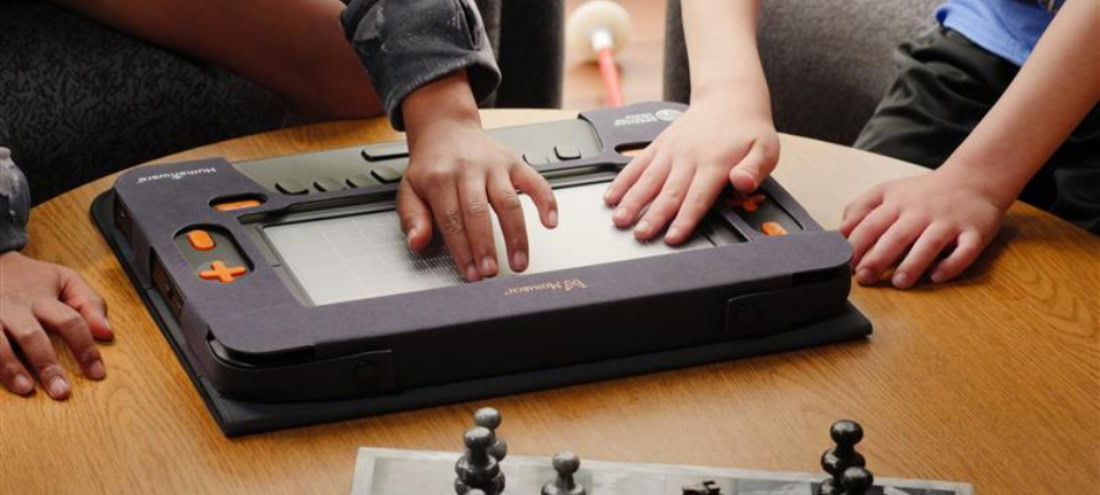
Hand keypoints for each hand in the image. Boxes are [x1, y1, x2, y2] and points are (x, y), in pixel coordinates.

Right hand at [0, 252, 112, 398]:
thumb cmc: (31, 277)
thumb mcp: (65, 280)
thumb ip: (90, 303)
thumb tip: (107, 333)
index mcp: (42, 298)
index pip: (71, 322)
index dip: (85, 348)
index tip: (97, 374)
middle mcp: (15, 308)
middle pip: (32, 337)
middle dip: (47, 365)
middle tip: (62, 392)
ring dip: (11, 368)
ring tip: (26, 389)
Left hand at [399, 73, 556, 280]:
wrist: (445, 129)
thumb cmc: (430, 166)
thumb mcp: (410, 190)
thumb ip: (413, 217)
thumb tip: (417, 241)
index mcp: (440, 178)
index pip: (452, 221)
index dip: (462, 250)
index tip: (470, 273)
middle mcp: (468, 170)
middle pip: (479, 213)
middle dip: (486, 246)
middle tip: (492, 272)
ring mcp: (494, 165)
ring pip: (508, 202)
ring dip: (516, 235)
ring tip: (519, 262)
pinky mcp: (514, 162)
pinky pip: (535, 180)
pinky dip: (546, 201)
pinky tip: (550, 222)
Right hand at [602, 92, 778, 243]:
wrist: (729, 97)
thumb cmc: (748, 129)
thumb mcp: (766, 149)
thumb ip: (755, 169)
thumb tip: (743, 182)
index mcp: (715, 163)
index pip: (697, 197)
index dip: (684, 219)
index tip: (672, 237)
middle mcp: (689, 157)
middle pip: (668, 192)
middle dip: (652, 216)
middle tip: (640, 234)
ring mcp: (671, 150)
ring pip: (648, 179)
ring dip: (632, 201)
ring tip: (619, 219)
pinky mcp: (659, 145)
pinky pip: (638, 164)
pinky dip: (623, 181)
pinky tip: (612, 196)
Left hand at [841, 168, 1005, 288]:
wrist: (974, 178)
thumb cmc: (924, 192)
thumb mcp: (888, 191)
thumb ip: (861, 208)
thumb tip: (840, 232)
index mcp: (897, 203)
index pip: (871, 224)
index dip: (857, 245)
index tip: (846, 264)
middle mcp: (922, 212)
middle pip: (897, 235)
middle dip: (878, 258)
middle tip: (865, 277)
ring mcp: (949, 222)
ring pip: (930, 243)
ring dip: (913, 264)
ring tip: (899, 282)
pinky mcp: (975, 232)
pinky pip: (965, 250)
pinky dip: (952, 264)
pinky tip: (937, 276)